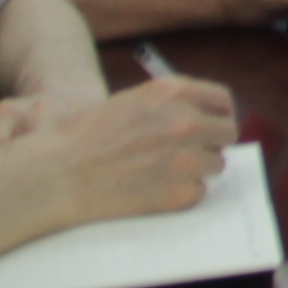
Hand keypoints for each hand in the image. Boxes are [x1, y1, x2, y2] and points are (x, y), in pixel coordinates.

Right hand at [0, 75, 235, 221]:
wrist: (60, 174)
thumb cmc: (86, 138)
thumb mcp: (131, 102)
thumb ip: (170, 104)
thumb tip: (203, 116)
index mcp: (172, 92)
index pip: (222, 100)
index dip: (218, 114)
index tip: (212, 125)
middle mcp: (185, 121)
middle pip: (227, 133)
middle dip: (212, 143)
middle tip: (192, 153)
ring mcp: (185, 158)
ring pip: (216, 166)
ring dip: (198, 170)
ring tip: (164, 172)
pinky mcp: (179, 192)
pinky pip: (199, 193)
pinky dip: (182, 194)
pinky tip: (154, 190)